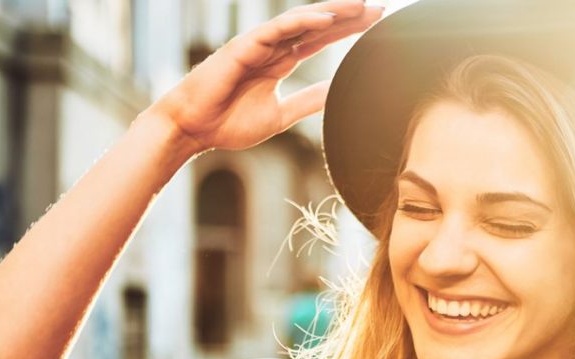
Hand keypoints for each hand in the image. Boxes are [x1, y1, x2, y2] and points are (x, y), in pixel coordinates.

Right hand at [148, 0, 382, 154]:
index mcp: (280, 61)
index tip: (377, 26)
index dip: (348, 31)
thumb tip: (337, 95)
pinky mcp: (244, 47)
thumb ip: (307, 102)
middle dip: (348, 16)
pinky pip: (277, 30)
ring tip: (361, 6)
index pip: (320, 39)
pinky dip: (302, 22)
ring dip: (332, 12)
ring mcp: (259, 44)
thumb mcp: (281, 114)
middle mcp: (272, 47)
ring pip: (301, 20)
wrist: (193, 129)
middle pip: (317, 25)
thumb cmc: (228, 123)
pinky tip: (327, 19)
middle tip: (381, 9)